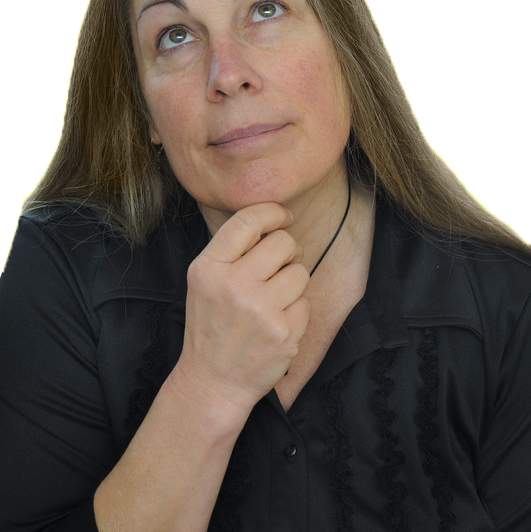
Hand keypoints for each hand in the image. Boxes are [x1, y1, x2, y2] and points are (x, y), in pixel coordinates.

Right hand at [174, 203, 310, 410]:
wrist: (212, 381)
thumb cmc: (212, 324)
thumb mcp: (205, 281)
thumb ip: (232, 249)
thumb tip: (274, 219)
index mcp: (209, 268)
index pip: (248, 221)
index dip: (272, 212)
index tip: (283, 216)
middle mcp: (233, 286)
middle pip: (283, 243)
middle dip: (287, 251)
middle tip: (278, 267)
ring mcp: (260, 311)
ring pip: (300, 271)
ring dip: (293, 282)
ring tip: (274, 299)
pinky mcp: (283, 333)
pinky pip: (305, 302)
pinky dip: (296, 310)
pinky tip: (276, 323)